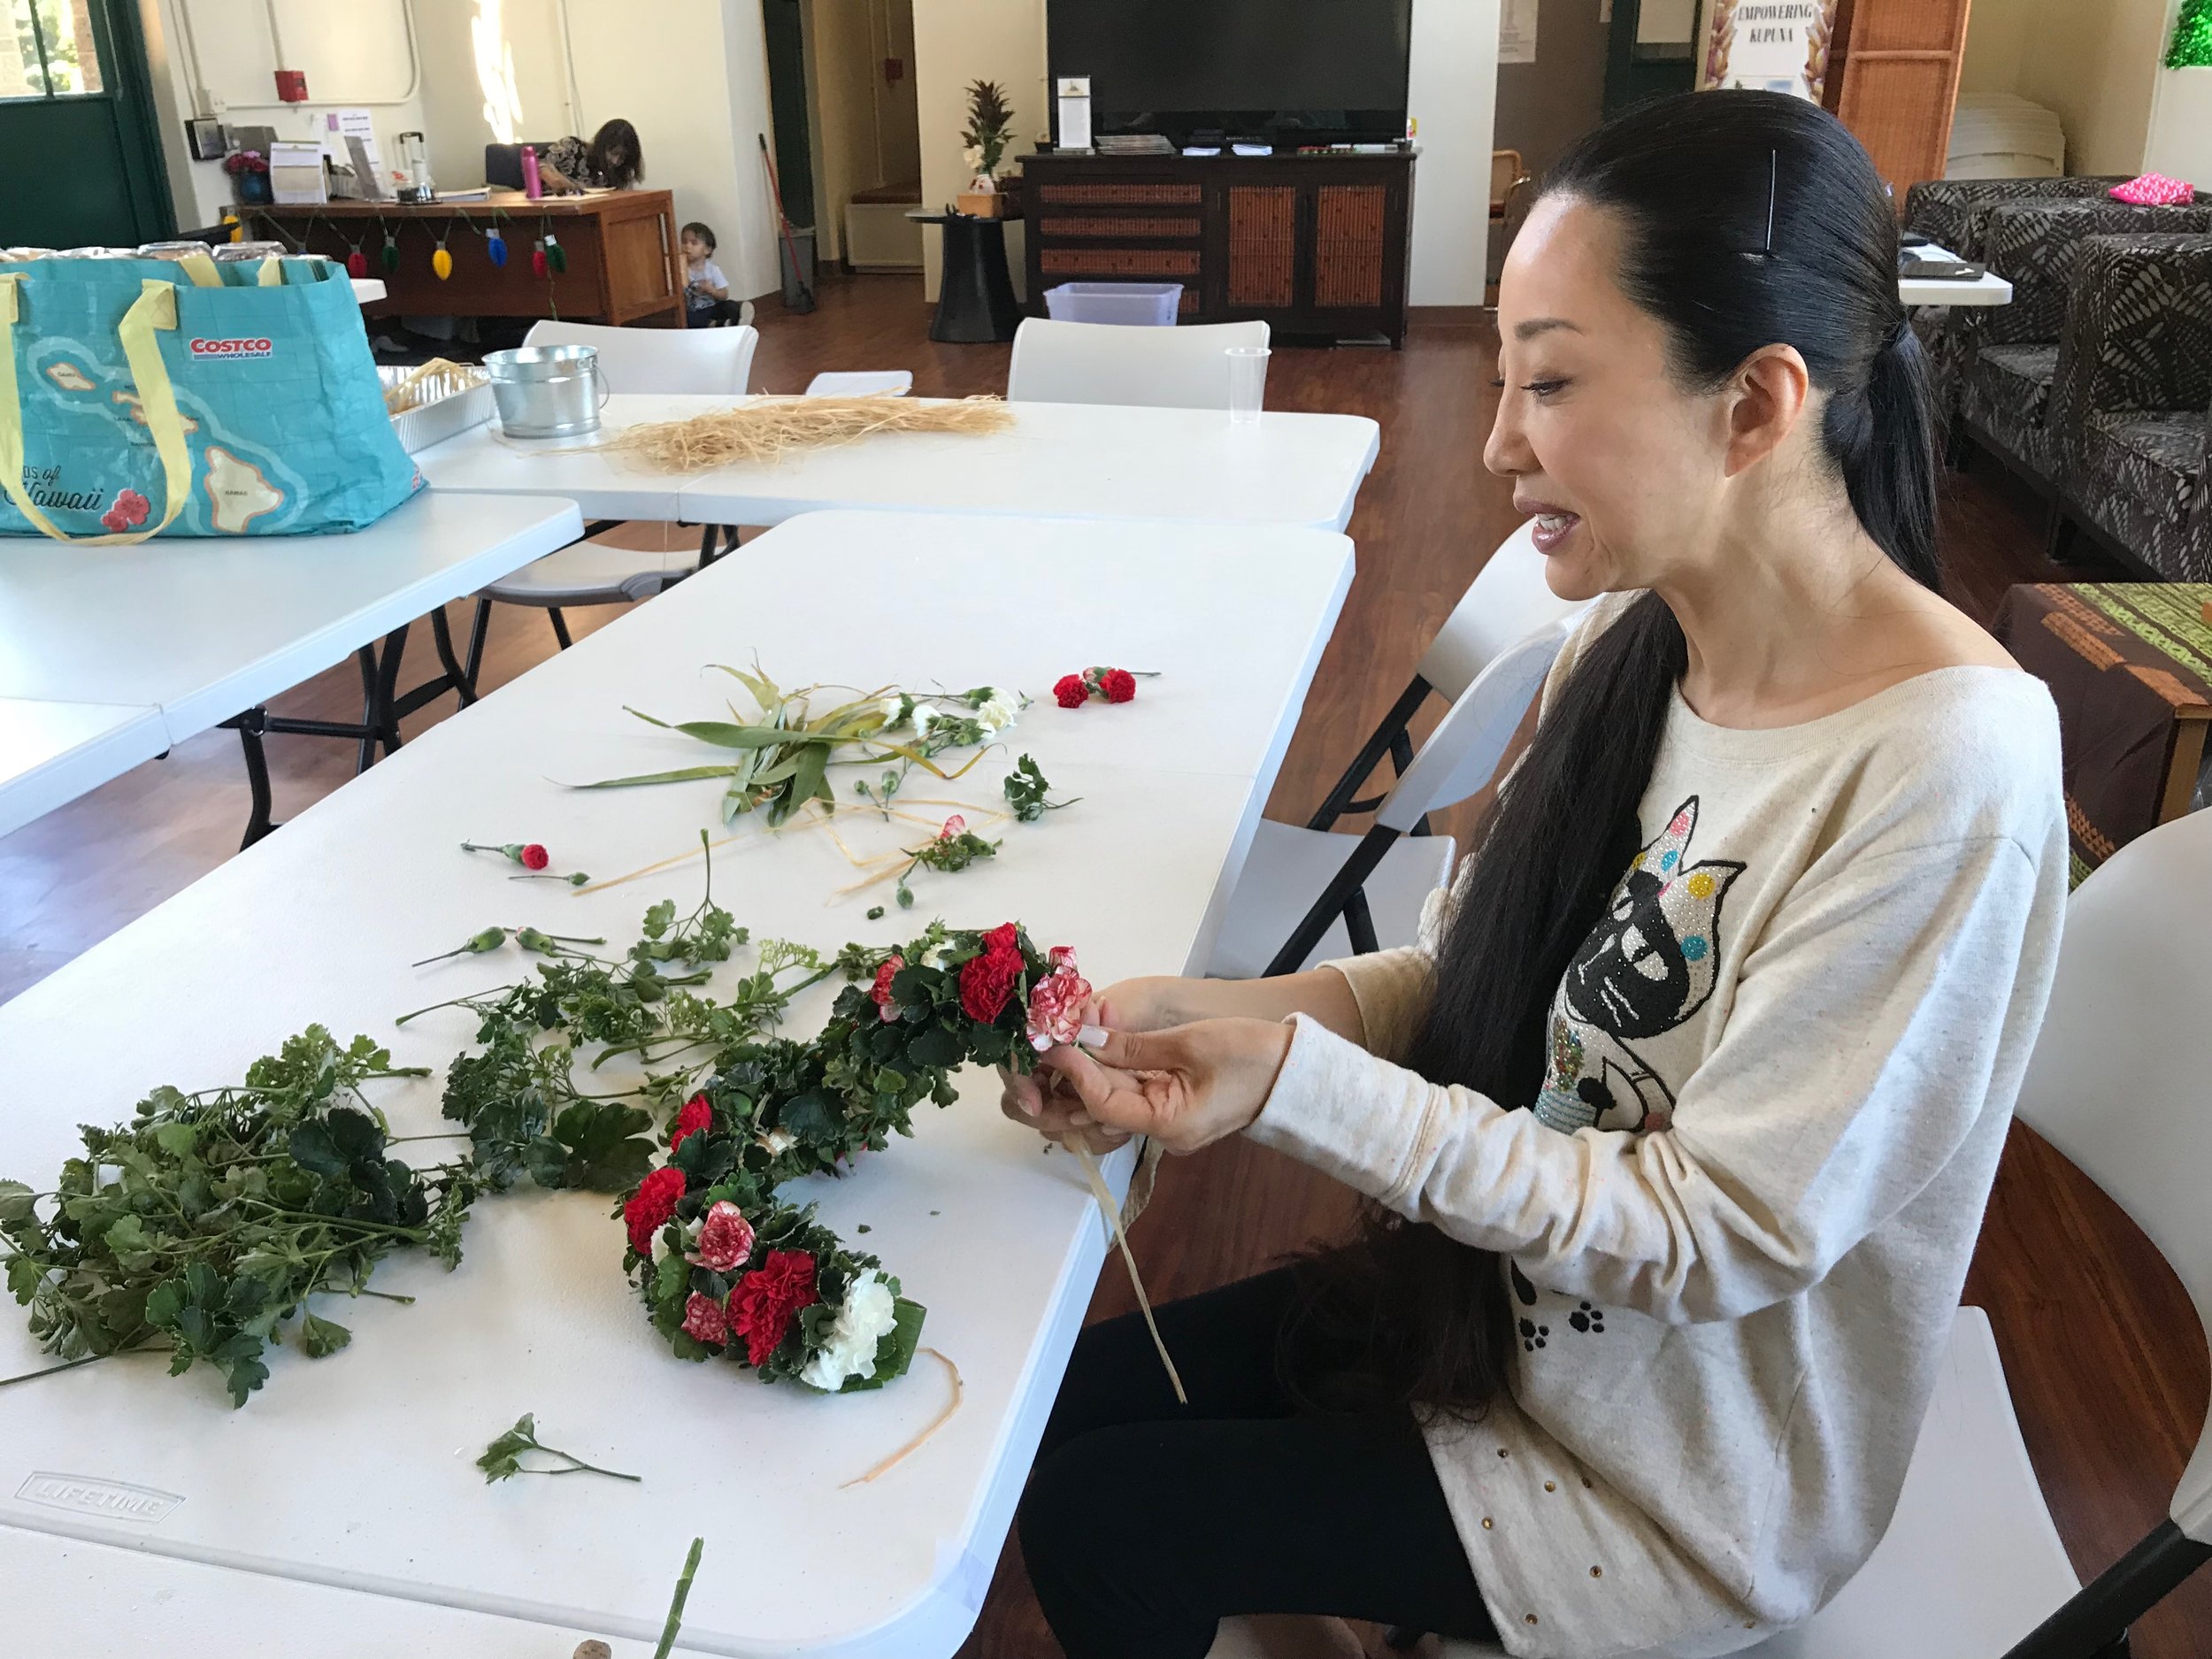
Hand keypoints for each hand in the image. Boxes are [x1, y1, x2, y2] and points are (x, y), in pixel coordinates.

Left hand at [1038, 1019, 1294, 1155]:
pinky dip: (1114, 1073)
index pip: (1103, 1102)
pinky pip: (1134, 1096)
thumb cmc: (1251, 1055)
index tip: (1054, 1040)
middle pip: (1103, 1107)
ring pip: (1115, 1102)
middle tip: (1050, 1039)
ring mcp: (1169, 1125)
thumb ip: (1134, 1045)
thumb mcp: (1190, 1043)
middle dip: (1074, 1074)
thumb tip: (1085, 1039)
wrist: (1299, 1073)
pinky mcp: (1175, 1110)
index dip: (1075, 1070)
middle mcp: (1163, 1134)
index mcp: (1168, 1125)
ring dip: (1091, 1072)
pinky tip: (1097, 1048)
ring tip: (1067, 1040)